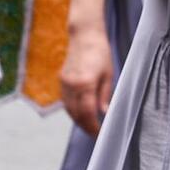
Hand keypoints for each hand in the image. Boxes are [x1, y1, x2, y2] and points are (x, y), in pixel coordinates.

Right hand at [59, 0, 113, 136]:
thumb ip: (104, 95)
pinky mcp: (61, 80)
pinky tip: (80, 113)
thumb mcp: (108, 74)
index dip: (93, 126)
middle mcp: (72, 85)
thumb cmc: (101, 53)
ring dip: (78, 120)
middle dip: (85, 126)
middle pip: (76, 114)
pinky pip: (65, 101)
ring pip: (68, 109)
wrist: (84, 35)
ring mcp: (64, 83)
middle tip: (95, 134)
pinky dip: (72, 110)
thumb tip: (103, 113)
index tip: (100, 134)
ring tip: (89, 126)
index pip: (87, 113)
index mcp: (85, 84)